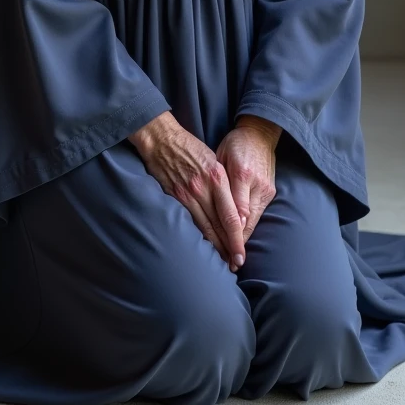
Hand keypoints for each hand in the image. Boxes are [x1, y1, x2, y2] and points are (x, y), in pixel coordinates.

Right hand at [128, 112, 245, 271]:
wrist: (162, 139)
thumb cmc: (191, 147)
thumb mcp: (214, 160)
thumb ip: (224, 183)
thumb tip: (234, 209)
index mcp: (217, 177)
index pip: (230, 216)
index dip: (237, 238)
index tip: (242, 253)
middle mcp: (203, 188)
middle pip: (218, 226)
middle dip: (228, 248)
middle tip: (236, 265)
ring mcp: (186, 195)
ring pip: (203, 227)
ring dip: (213, 246)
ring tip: (222, 261)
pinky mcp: (173, 198)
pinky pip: (187, 221)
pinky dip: (197, 235)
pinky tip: (202, 245)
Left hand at [215, 115, 280, 251]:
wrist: (259, 133)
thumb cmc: (234, 144)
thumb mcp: (219, 159)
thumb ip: (218, 183)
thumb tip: (214, 209)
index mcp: (240, 175)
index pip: (234, 213)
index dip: (228, 234)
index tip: (222, 251)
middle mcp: (256, 184)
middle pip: (246, 222)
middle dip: (237, 244)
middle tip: (230, 264)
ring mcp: (266, 189)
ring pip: (253, 221)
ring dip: (243, 238)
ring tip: (235, 257)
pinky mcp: (270, 191)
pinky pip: (258, 214)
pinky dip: (249, 227)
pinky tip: (241, 239)